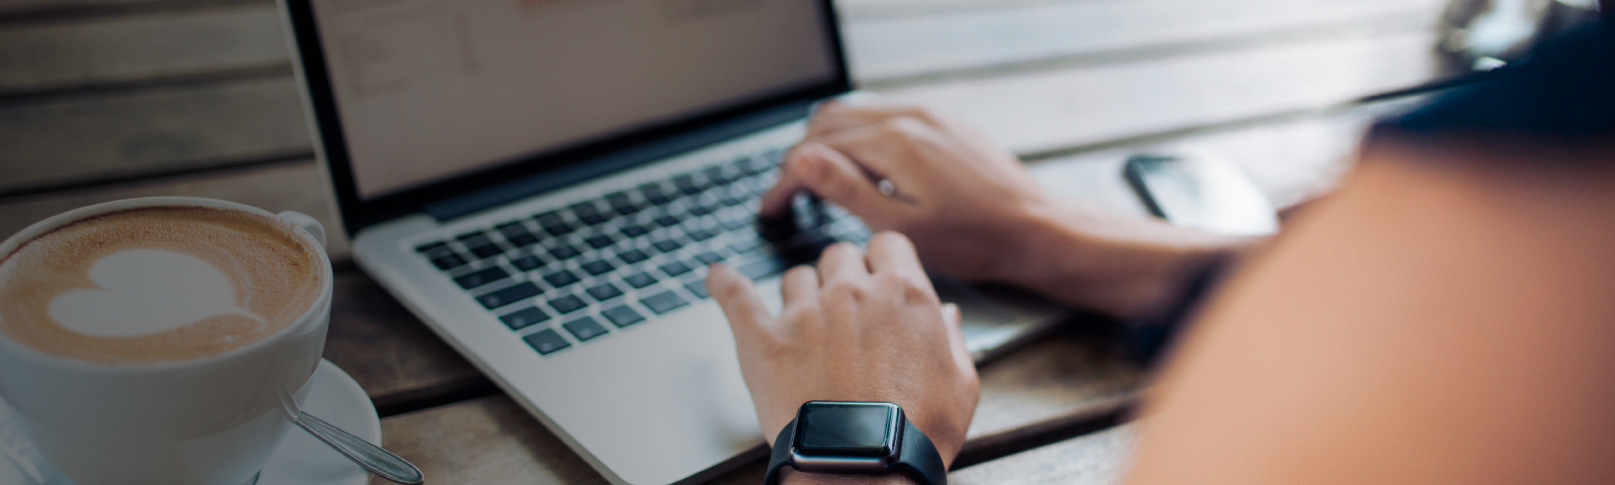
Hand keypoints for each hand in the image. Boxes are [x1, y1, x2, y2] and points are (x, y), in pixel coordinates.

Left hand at [706, 232, 979, 467]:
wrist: (866, 465)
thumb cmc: (917, 431)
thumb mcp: (961, 383)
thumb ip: (951, 339)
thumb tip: (944, 314)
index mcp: (903, 294)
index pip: (887, 245)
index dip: (883, 261)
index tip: (880, 277)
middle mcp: (852, 292)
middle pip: (839, 254)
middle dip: (843, 275)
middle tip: (846, 309)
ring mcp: (804, 312)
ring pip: (796, 276)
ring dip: (801, 292)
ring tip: (805, 323)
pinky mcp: (764, 339)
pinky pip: (735, 295)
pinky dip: (724, 283)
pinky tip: (717, 276)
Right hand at [761, 100, 1058, 282]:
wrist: (1037, 227)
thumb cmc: (977, 239)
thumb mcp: (902, 228)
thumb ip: (848, 191)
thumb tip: (802, 161)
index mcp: (895, 142)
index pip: (816, 151)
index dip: (785, 182)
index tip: (770, 209)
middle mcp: (910, 116)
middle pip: (828, 122)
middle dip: (798, 157)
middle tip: (785, 196)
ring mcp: (928, 115)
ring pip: (853, 113)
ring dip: (824, 142)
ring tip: (813, 181)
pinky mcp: (942, 121)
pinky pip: (882, 114)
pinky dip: (856, 135)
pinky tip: (857, 166)